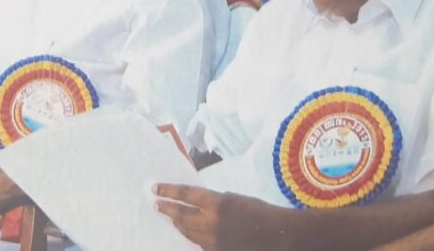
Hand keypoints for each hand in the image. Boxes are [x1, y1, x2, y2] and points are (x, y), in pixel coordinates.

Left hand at [154, 184, 289, 250]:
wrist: (278, 236)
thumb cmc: (259, 212)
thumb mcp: (234, 199)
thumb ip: (214, 202)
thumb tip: (197, 204)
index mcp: (217, 203)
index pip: (186, 195)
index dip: (168, 191)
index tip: (155, 188)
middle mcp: (212, 222)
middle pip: (181, 215)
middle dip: (167, 209)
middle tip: (157, 205)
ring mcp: (213, 241)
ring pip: (187, 231)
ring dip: (177, 224)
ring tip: (170, 218)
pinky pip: (199, 244)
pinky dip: (192, 236)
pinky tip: (187, 233)